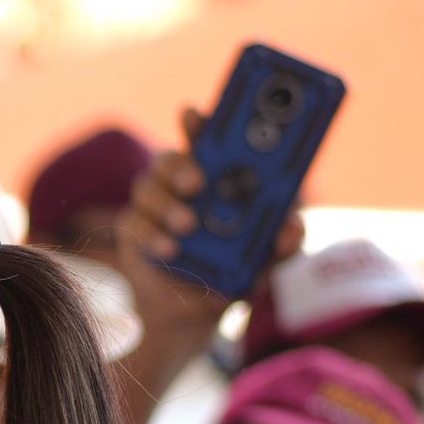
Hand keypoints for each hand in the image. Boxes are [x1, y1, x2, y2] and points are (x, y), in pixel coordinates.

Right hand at [119, 107, 307, 351]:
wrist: (196, 309)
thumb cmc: (235, 269)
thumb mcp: (268, 257)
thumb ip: (284, 243)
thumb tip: (291, 230)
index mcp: (216, 176)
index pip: (205, 139)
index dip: (198, 123)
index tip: (194, 114)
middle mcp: (180, 184)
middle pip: (169, 158)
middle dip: (180, 164)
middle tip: (197, 183)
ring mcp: (154, 208)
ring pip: (146, 187)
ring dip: (166, 203)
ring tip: (187, 225)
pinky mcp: (134, 234)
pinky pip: (132, 224)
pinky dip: (151, 234)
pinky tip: (169, 248)